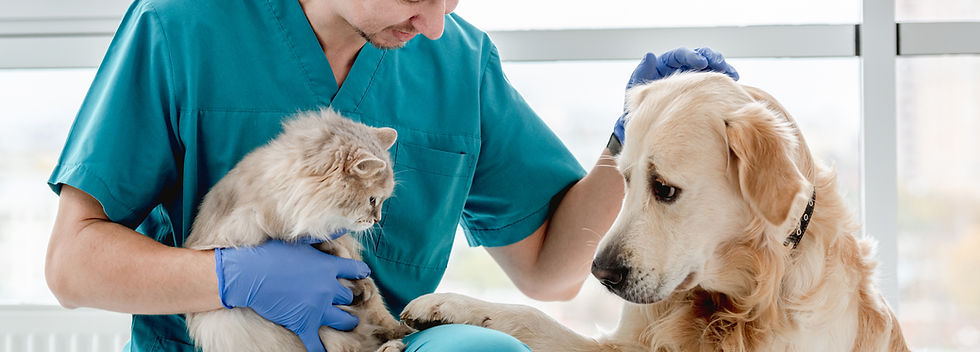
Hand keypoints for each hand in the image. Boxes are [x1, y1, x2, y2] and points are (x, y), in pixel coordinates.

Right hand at [215, 239, 369, 351]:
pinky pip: (317, 343)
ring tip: (347, 322)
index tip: (362, 274)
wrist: (249, 273)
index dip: (360, 272)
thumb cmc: (271, 253)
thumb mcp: (301, 240)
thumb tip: (342, 225)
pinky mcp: (303, 323)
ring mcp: (317, 308)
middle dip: (346, 298)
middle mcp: (328, 288)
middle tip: (345, 300)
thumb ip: (323, 236)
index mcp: (329, 267)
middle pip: (349, 298)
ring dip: (346, 322)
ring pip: (344, 320)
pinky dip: (321, 350)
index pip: (356, 270)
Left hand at [608, 47, 737, 154]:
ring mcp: (690, 79)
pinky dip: (724, 79)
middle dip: (710, 58)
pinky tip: (734, 84)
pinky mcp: (700, 89)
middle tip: (720, 66)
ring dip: (721, 66)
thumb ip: (641, 74)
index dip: (690, 56)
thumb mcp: (636, 95)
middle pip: (697, 56)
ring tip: (732, 74)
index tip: (701, 63)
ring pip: (709, 66)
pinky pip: (714, 80)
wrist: (645, 133)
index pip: (678, 55)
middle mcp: (678, 70)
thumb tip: (649, 55)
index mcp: (662, 67)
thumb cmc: (638, 112)